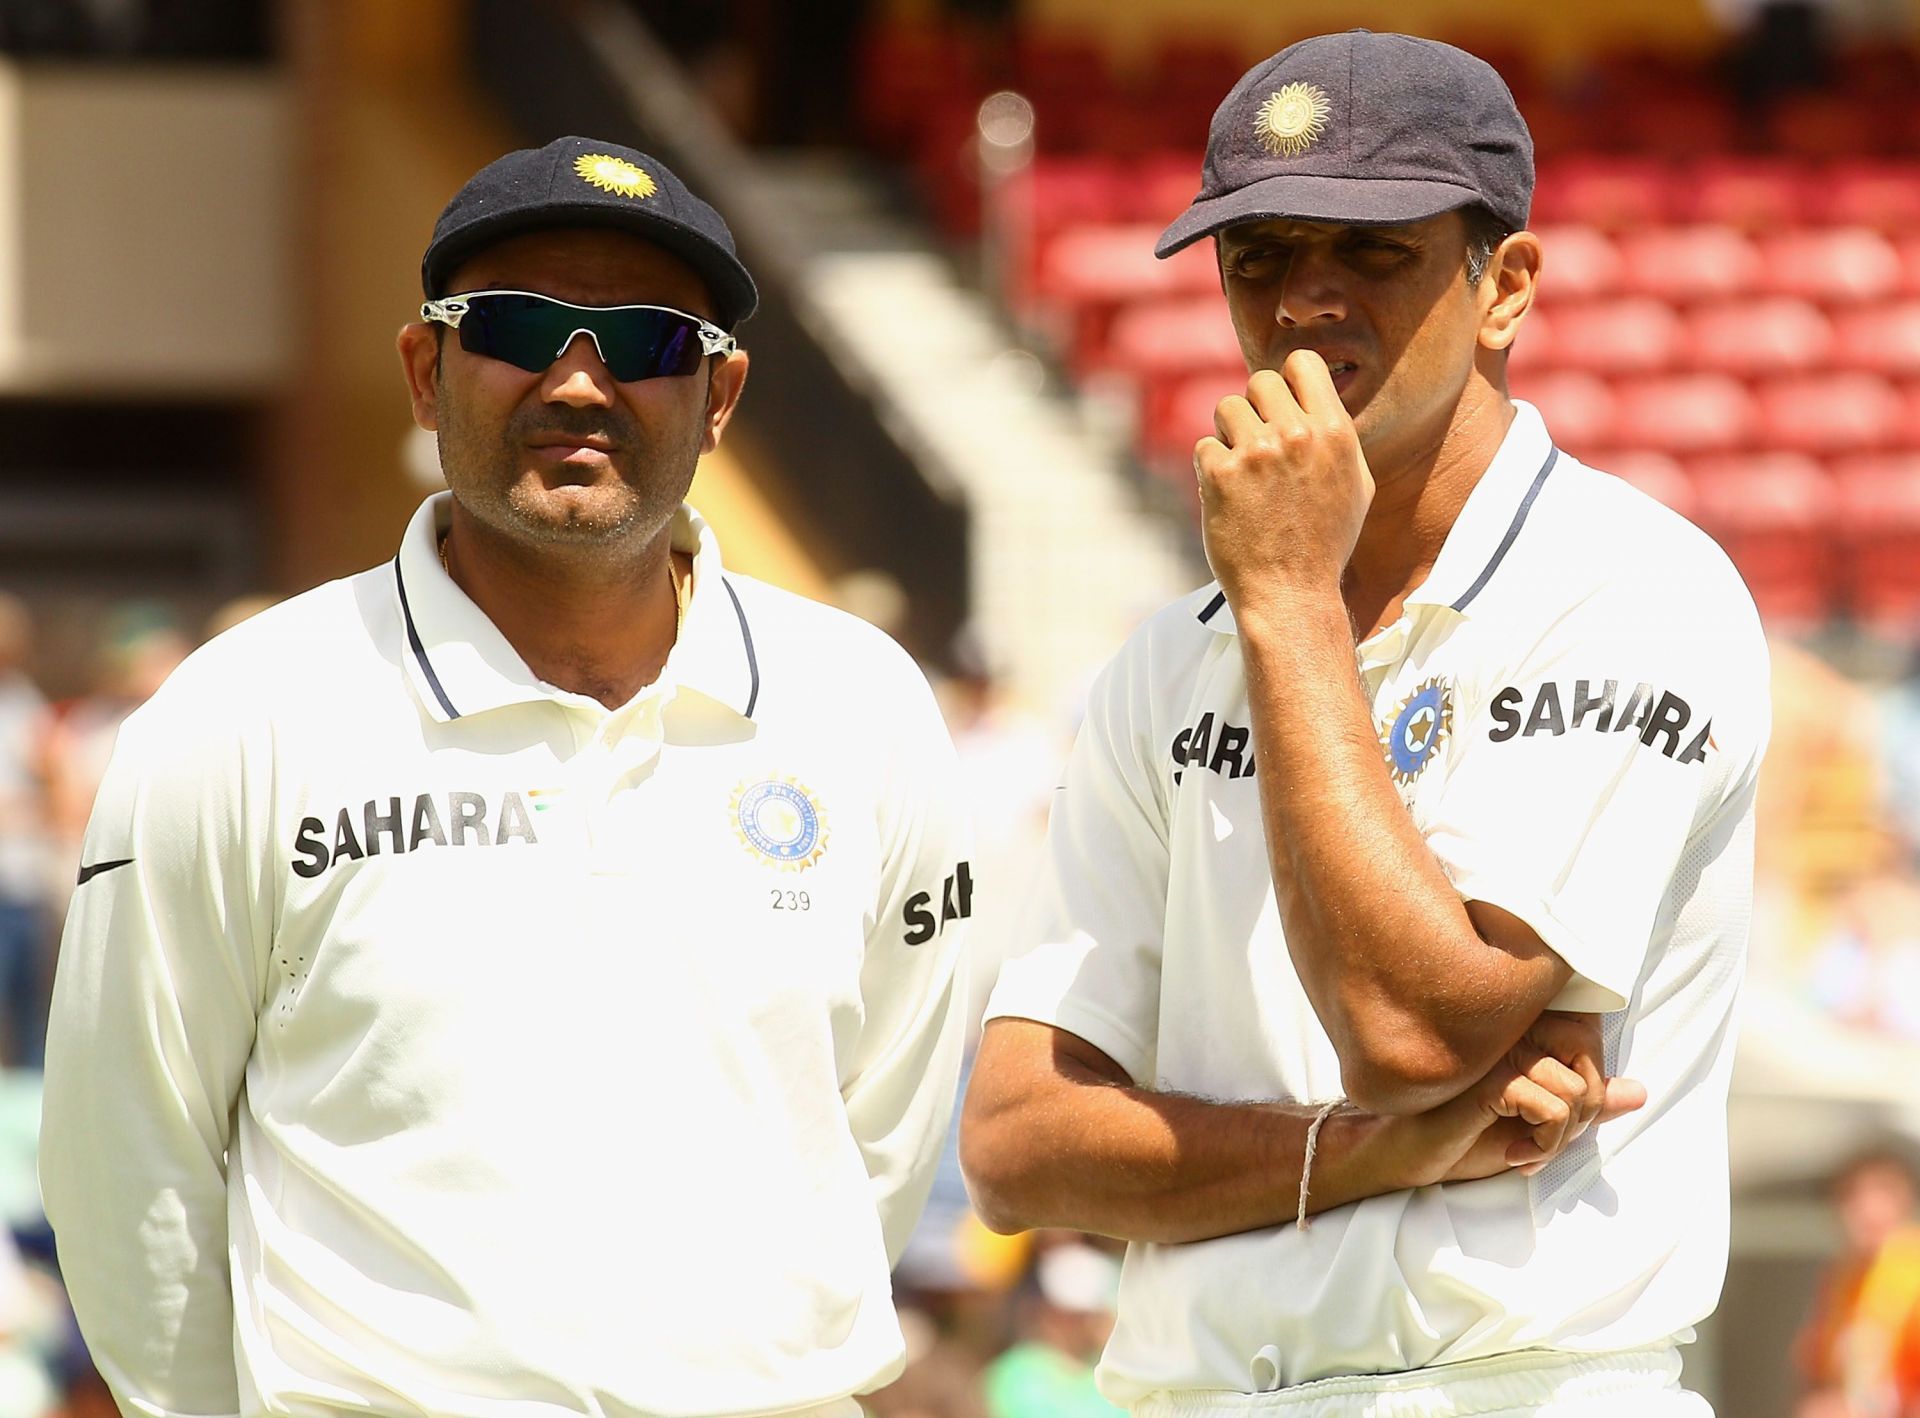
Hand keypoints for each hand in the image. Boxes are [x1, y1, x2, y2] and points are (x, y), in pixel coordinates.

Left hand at [1193, 352, 1374, 610]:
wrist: (1291, 593)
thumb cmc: (1325, 543)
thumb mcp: (1356, 485)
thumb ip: (1335, 436)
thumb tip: (1316, 398)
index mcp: (1334, 432)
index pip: (1303, 363)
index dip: (1288, 379)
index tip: (1281, 403)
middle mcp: (1297, 435)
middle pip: (1260, 381)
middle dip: (1255, 408)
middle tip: (1257, 444)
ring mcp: (1257, 453)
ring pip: (1226, 409)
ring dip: (1229, 435)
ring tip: (1242, 472)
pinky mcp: (1221, 475)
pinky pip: (1204, 446)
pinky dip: (1210, 469)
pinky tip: (1227, 497)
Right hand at [1374, 1015, 1646, 1188]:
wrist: (1406, 1156)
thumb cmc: (1464, 1134)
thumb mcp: (1536, 1121)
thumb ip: (1584, 1103)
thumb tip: (1640, 1091)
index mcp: (1517, 1025)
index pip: (1587, 1029)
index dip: (1591, 1081)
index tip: (1561, 1116)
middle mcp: (1507, 1025)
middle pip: (1588, 1051)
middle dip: (1584, 1110)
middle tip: (1549, 1138)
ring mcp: (1496, 1048)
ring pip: (1576, 1087)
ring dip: (1560, 1136)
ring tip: (1527, 1150)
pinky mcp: (1487, 1077)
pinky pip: (1552, 1106)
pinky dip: (1545, 1144)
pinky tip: (1515, 1156)